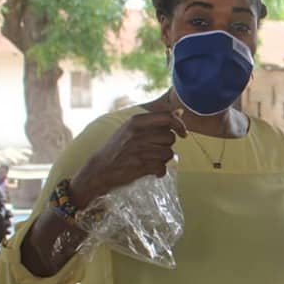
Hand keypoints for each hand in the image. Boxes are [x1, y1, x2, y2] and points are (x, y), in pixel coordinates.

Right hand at [70, 110, 186, 208]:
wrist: (99, 170)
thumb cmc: (117, 148)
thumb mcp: (131, 129)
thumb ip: (155, 121)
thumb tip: (180, 112)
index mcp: (135, 121)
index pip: (167, 117)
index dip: (179, 125)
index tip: (184, 133)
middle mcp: (138, 133)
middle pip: (170, 137)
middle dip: (167, 145)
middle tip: (154, 150)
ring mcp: (139, 149)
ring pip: (169, 153)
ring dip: (163, 159)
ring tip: (150, 160)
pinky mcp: (141, 165)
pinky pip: (163, 167)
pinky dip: (159, 171)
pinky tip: (151, 171)